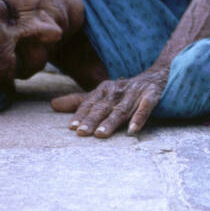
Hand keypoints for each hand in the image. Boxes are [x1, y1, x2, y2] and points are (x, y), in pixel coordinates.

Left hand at [50, 69, 167, 136]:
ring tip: (101, 135)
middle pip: (103, 107)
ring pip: (121, 109)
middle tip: (82, 133)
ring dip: (111, 122)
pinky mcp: (152, 96)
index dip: (81, 115)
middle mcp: (118, 90)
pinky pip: (145, 108)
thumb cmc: (124, 91)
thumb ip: (78, 101)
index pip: (90, 103)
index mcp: (104, 89)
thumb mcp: (101, 94)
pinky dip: (139, 118)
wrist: (157, 76)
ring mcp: (135, 93)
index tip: (72, 127)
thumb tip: (52, 105)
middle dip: (92, 120)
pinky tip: (133, 130)